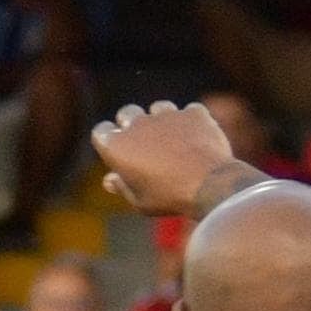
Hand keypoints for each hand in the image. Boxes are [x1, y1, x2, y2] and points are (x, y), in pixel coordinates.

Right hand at [92, 99, 242, 218]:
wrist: (209, 186)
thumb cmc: (169, 198)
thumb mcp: (141, 202)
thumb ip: (123, 187)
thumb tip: (110, 179)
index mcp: (116, 145)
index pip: (101, 132)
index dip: (109, 141)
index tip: (119, 153)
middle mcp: (137, 123)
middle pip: (127, 113)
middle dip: (132, 124)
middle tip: (145, 145)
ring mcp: (166, 115)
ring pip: (159, 109)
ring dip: (162, 121)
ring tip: (174, 143)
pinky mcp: (193, 113)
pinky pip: (189, 113)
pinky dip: (192, 124)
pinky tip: (198, 141)